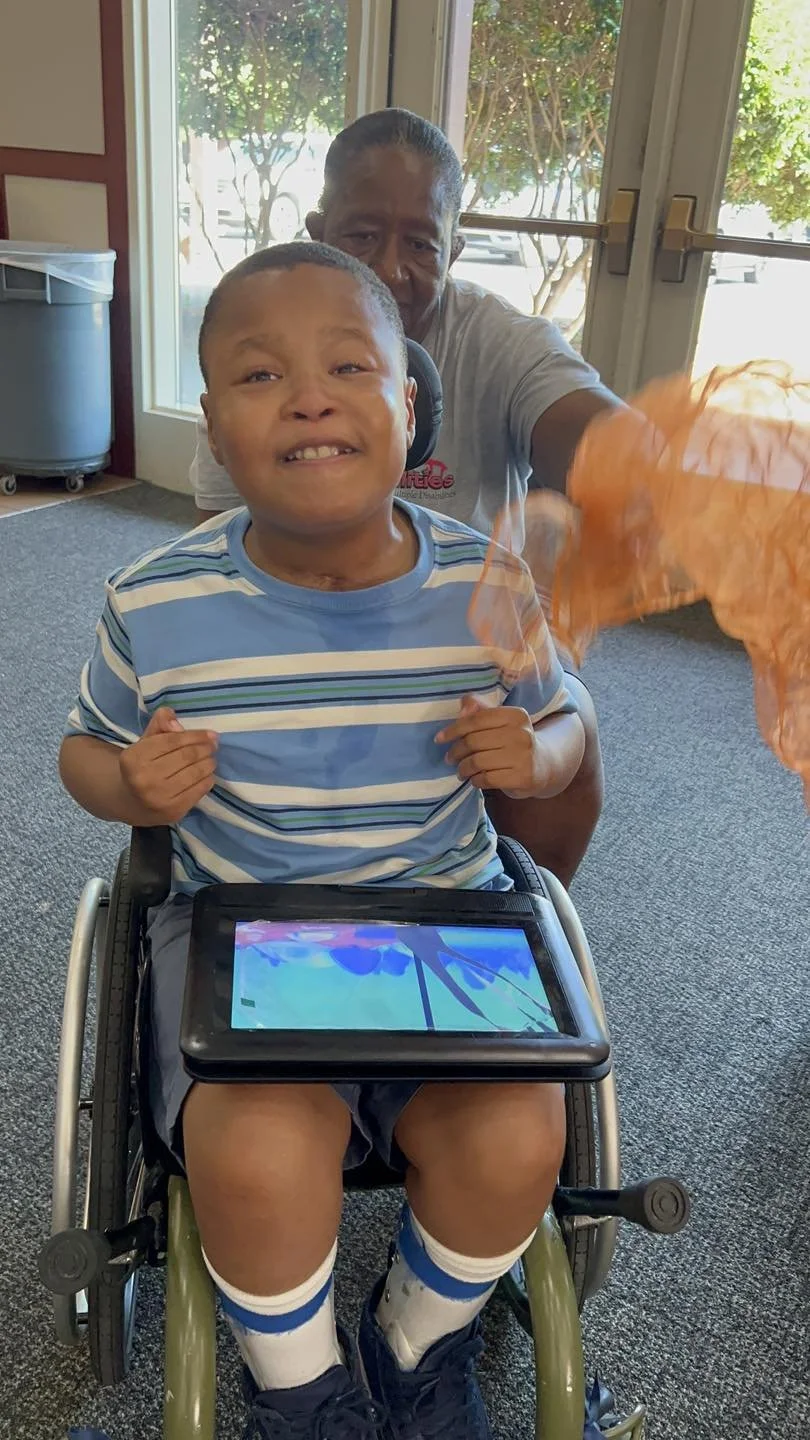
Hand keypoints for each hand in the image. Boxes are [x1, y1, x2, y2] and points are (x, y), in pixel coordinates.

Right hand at [119, 707, 217, 823]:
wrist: (132, 802)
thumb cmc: (142, 766)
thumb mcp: (145, 741)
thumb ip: (160, 724)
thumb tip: (178, 724)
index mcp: (134, 758)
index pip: (172, 740)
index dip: (195, 735)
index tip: (211, 734)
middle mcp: (144, 779)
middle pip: (186, 757)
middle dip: (205, 748)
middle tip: (213, 745)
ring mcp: (158, 798)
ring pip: (195, 774)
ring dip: (209, 763)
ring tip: (211, 759)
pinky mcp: (173, 812)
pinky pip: (198, 791)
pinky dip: (207, 779)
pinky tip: (207, 774)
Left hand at [435, 695, 545, 799]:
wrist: (543, 765)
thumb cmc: (513, 741)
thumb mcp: (500, 722)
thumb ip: (480, 710)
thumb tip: (463, 706)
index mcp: (515, 715)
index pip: (476, 719)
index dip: (454, 729)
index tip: (439, 739)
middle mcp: (522, 734)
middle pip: (474, 742)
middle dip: (456, 751)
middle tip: (450, 758)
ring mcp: (524, 757)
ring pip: (478, 762)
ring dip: (463, 768)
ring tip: (461, 771)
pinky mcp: (522, 777)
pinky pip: (487, 779)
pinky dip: (476, 780)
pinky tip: (476, 779)